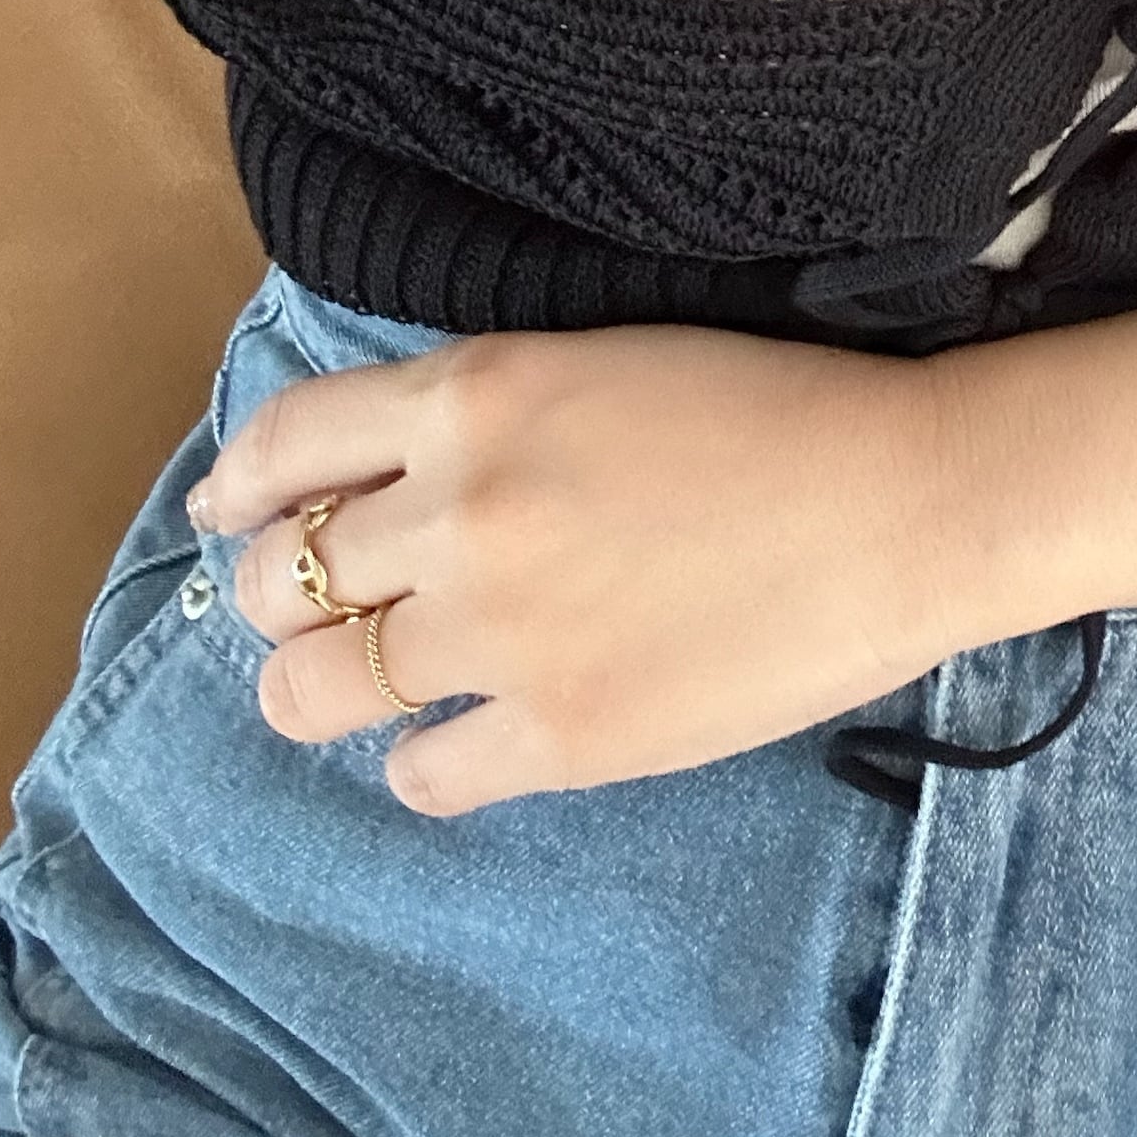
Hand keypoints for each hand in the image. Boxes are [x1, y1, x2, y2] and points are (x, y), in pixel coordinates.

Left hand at [183, 322, 974, 816]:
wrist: (908, 501)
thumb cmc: (778, 411)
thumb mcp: (598, 362)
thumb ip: (480, 412)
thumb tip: (378, 483)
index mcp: (475, 395)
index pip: (284, 443)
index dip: (239, 486)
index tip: (228, 515)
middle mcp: (462, 511)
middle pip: (283, 578)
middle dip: (286, 598)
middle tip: (325, 610)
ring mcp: (504, 633)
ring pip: (317, 690)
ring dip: (324, 690)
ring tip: (368, 686)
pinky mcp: (561, 734)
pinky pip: (420, 773)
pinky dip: (423, 763)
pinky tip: (463, 742)